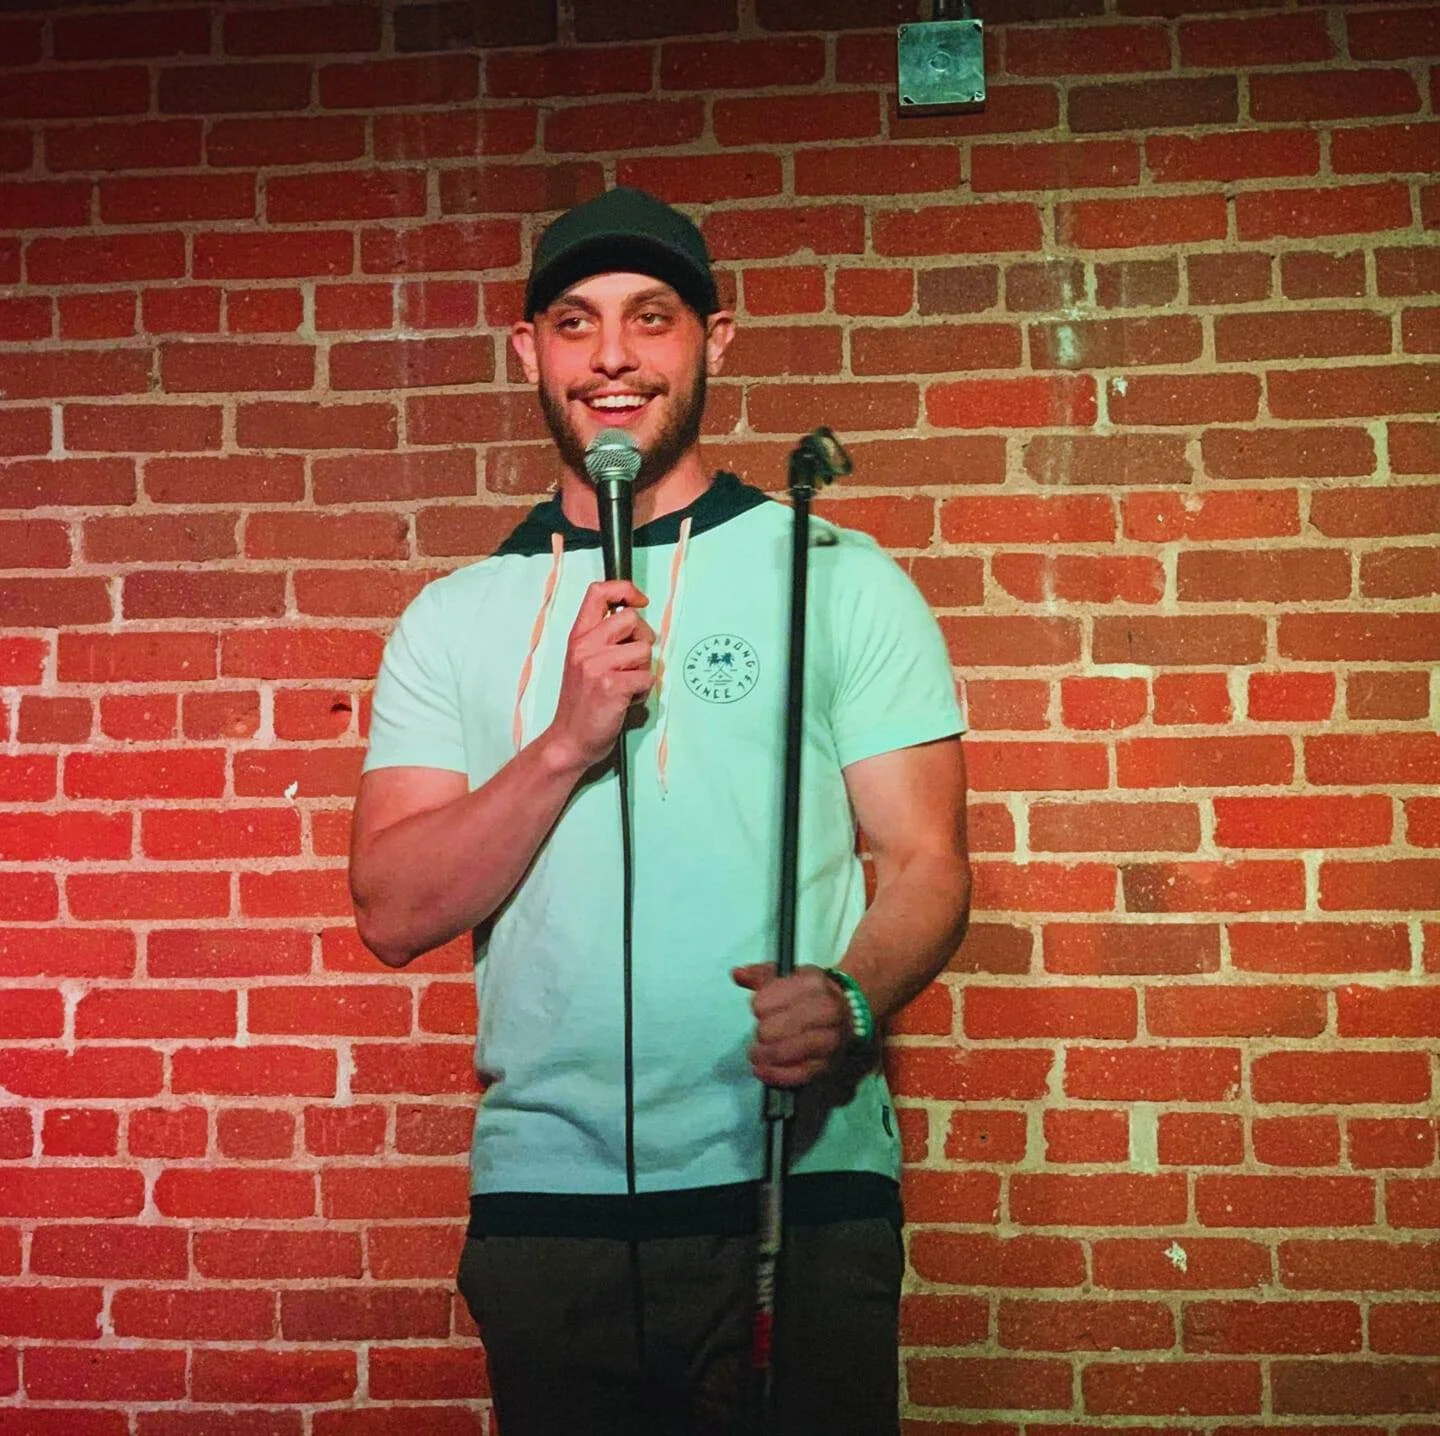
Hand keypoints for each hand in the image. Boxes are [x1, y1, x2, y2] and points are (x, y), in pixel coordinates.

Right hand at [542, 580, 654, 772]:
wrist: (569, 740)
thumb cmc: (582, 702)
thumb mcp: (584, 660)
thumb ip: (604, 638)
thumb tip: (637, 622)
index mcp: (578, 636)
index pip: (599, 592)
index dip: (625, 589)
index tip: (640, 601)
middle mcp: (585, 646)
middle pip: (633, 619)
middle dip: (643, 640)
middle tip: (631, 663)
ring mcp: (596, 665)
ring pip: (645, 650)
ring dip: (643, 671)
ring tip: (625, 686)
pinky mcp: (611, 686)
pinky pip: (647, 677)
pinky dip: (643, 691)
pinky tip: (626, 700)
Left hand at [732, 963, 853, 1087]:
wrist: (849, 1011)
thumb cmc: (811, 994)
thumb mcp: (787, 976)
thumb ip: (760, 975)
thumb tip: (738, 974)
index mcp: (814, 984)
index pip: (771, 1000)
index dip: (759, 1006)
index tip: (759, 1008)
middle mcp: (826, 1011)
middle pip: (775, 1028)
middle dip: (763, 1032)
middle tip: (761, 1032)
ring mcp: (829, 1040)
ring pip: (785, 1052)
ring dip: (764, 1055)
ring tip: (756, 1053)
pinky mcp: (827, 1064)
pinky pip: (796, 1074)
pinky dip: (775, 1075)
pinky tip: (761, 1070)